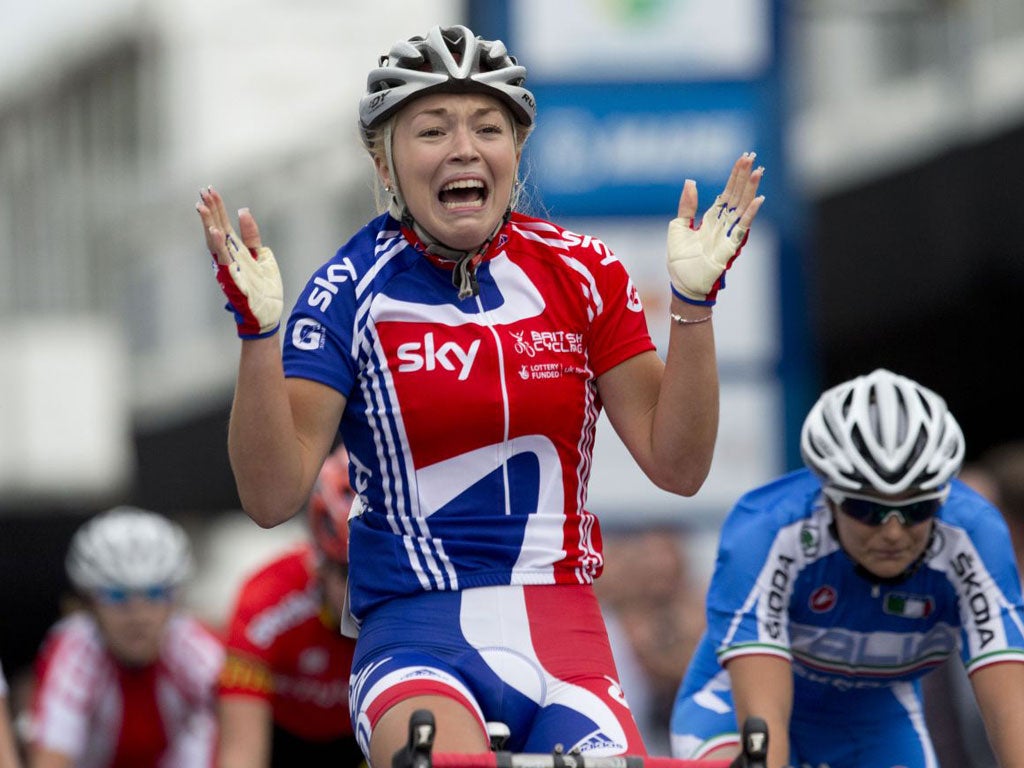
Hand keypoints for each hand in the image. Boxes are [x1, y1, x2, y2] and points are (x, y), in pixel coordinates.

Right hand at [197, 187, 282, 337]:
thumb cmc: (265, 289)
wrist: (269, 315)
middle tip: (203, 191)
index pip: (224, 224)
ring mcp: (228, 268)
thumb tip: (243, 210)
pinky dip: (218, 245)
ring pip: (215, 243)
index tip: (210, 189)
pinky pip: (223, 260)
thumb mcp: (262, 256)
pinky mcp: (231, 279)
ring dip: (208, 224)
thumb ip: (252, 235)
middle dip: (210, 211)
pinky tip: (215, 230)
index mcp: (236, 251)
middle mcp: (228, 258)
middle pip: (216, 229)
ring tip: (202, 206)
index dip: (218, 207)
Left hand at [667, 152, 764, 305]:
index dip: (735, 176)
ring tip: (757, 171)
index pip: (727, 192)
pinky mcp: (730, 247)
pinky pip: (743, 228)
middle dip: (744, 176)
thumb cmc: (680, 261)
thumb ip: (687, 205)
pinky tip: (758, 199)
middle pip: (737, 195)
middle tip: (751, 156)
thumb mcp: (678, 227)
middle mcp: (723, 224)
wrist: (682, 285)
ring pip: (742, 207)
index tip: (743, 158)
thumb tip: (691, 181)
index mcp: (711, 219)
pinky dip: (750, 214)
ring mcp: (728, 234)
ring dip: (750, 189)